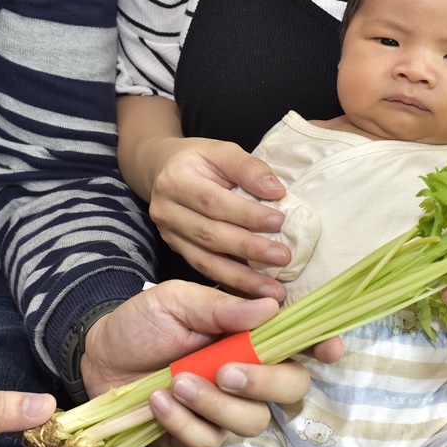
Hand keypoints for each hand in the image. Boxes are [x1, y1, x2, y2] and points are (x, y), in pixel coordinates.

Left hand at [80, 280, 342, 446]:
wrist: (98, 356)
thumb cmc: (143, 322)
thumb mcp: (177, 301)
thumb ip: (221, 306)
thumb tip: (271, 306)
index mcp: (251, 336)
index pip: (301, 344)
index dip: (322, 347)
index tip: (328, 351)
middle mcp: (249, 374)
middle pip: (292, 390)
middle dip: (266, 383)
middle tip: (226, 371)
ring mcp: (226, 408)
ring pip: (252, 421)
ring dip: (216, 404)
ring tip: (177, 382)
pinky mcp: (199, 435)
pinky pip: (210, 440)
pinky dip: (184, 421)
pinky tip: (158, 400)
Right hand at [148, 138, 292, 298]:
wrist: (163, 171)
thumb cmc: (200, 161)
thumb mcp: (221, 151)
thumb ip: (248, 167)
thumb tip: (275, 190)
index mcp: (175, 181)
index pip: (213, 201)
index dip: (246, 214)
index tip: (279, 222)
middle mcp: (166, 211)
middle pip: (210, 234)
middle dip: (249, 249)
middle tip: (283, 257)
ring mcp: (169, 236)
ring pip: (206, 261)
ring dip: (242, 278)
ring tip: (272, 291)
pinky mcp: (177, 251)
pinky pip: (205, 271)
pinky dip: (231, 284)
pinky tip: (254, 295)